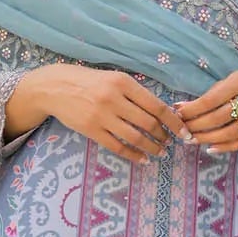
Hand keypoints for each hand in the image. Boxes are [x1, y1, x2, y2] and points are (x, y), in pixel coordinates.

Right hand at [45, 66, 195, 164]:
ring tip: (160, 152)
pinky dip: (133, 154)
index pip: (156, 106)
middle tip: (170, 143)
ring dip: (152, 148)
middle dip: (164, 136)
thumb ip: (134, 92)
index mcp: (123, 82)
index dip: (174, 122)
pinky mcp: (91, 130)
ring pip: (135, 137)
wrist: (54, 87)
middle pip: (148, 123)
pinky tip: (142, 159)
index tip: (183, 131)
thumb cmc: (88, 81)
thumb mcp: (113, 77)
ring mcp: (101, 116)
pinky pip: (117, 146)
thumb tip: (162, 111)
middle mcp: (114, 99)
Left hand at [174, 69, 237, 151]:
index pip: (212, 99)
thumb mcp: (233, 80)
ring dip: (208, 139)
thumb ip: (211, 94)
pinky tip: (211, 148)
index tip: (178, 114)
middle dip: (197, 126)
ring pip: (230, 132)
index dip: (193, 109)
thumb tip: (181, 107)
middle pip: (219, 117)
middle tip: (183, 131)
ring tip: (193, 140)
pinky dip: (226, 148)